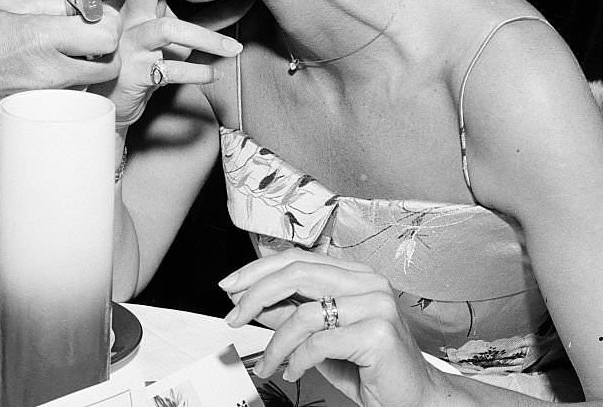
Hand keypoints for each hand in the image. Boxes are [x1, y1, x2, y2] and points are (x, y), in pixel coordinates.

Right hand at [0, 0, 121, 140]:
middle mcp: (45, 72)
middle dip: (104, 48)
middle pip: (109, 65)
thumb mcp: (2, 5)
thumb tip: (78, 3)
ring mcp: (40, 100)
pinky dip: (64, 87)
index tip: (93, 16)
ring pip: (89, 85)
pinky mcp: (32, 116)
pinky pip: (65, 101)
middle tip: (85, 36)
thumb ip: (47, 3)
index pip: (105, 34)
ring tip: (58, 54)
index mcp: (38, 37)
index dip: (105, 21)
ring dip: (85, 69)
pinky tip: (41, 74)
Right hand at [93, 0, 240, 125]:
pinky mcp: (136, 74)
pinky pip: (170, 68)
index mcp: (135, 7)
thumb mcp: (156, 31)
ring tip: (234, 48)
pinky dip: (196, 71)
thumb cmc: (141, 61)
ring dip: (206, 37)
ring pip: (166, 29)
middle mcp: (128, 21)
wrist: (114, 102)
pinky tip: (213, 73)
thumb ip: (177, 12)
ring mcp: (129, 46)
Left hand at [220, 249, 448, 406]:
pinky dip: (298, 360)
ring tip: (267, 363)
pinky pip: (319, 343)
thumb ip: (293, 316)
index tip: (231, 286)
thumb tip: (254, 303)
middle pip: (296, 273)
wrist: (419, 402)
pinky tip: (293, 371)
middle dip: (256, 294)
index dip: (258, 269)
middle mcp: (368, 282)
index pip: (297, 258)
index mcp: (355, 274)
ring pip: (304, 313)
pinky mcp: (378, 333)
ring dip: (275, 342)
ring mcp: (376, 304)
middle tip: (234, 316)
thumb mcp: (322, 338)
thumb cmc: (372, 370)